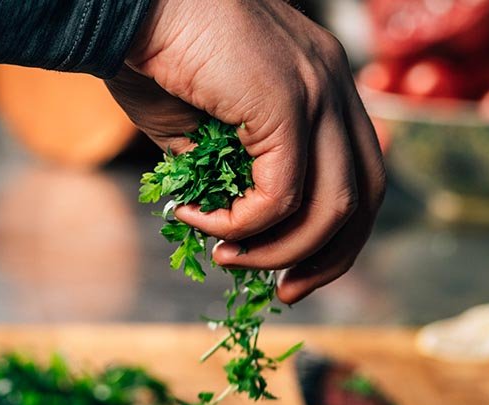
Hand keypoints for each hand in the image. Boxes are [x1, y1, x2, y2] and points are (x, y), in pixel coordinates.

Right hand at [106, 0, 385, 303]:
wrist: (123, 5)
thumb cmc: (156, 62)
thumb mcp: (204, 137)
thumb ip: (233, 180)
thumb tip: (241, 230)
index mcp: (322, 90)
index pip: (359, 178)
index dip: (335, 240)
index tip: (292, 274)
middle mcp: (332, 86)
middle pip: (365, 197)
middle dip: (328, 260)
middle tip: (283, 291)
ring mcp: (317, 89)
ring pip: (332, 206)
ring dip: (276, 250)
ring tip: (226, 255)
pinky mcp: (286, 98)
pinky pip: (281, 194)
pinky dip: (242, 223)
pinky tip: (200, 218)